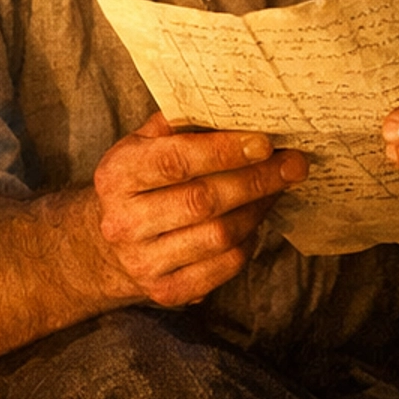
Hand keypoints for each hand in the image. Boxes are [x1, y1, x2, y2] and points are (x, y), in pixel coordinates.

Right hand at [93, 113, 308, 306]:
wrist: (105, 246)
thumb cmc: (140, 182)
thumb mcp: (143, 144)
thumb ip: (180, 123)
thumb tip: (236, 107)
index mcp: (116, 176)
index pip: (175, 161)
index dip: (224, 151)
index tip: (264, 142)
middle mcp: (123, 223)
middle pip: (203, 201)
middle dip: (256, 180)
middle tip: (293, 163)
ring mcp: (144, 262)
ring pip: (220, 235)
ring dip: (258, 208)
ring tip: (276, 187)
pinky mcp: (167, 291)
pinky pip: (225, 265)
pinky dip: (248, 241)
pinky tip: (254, 220)